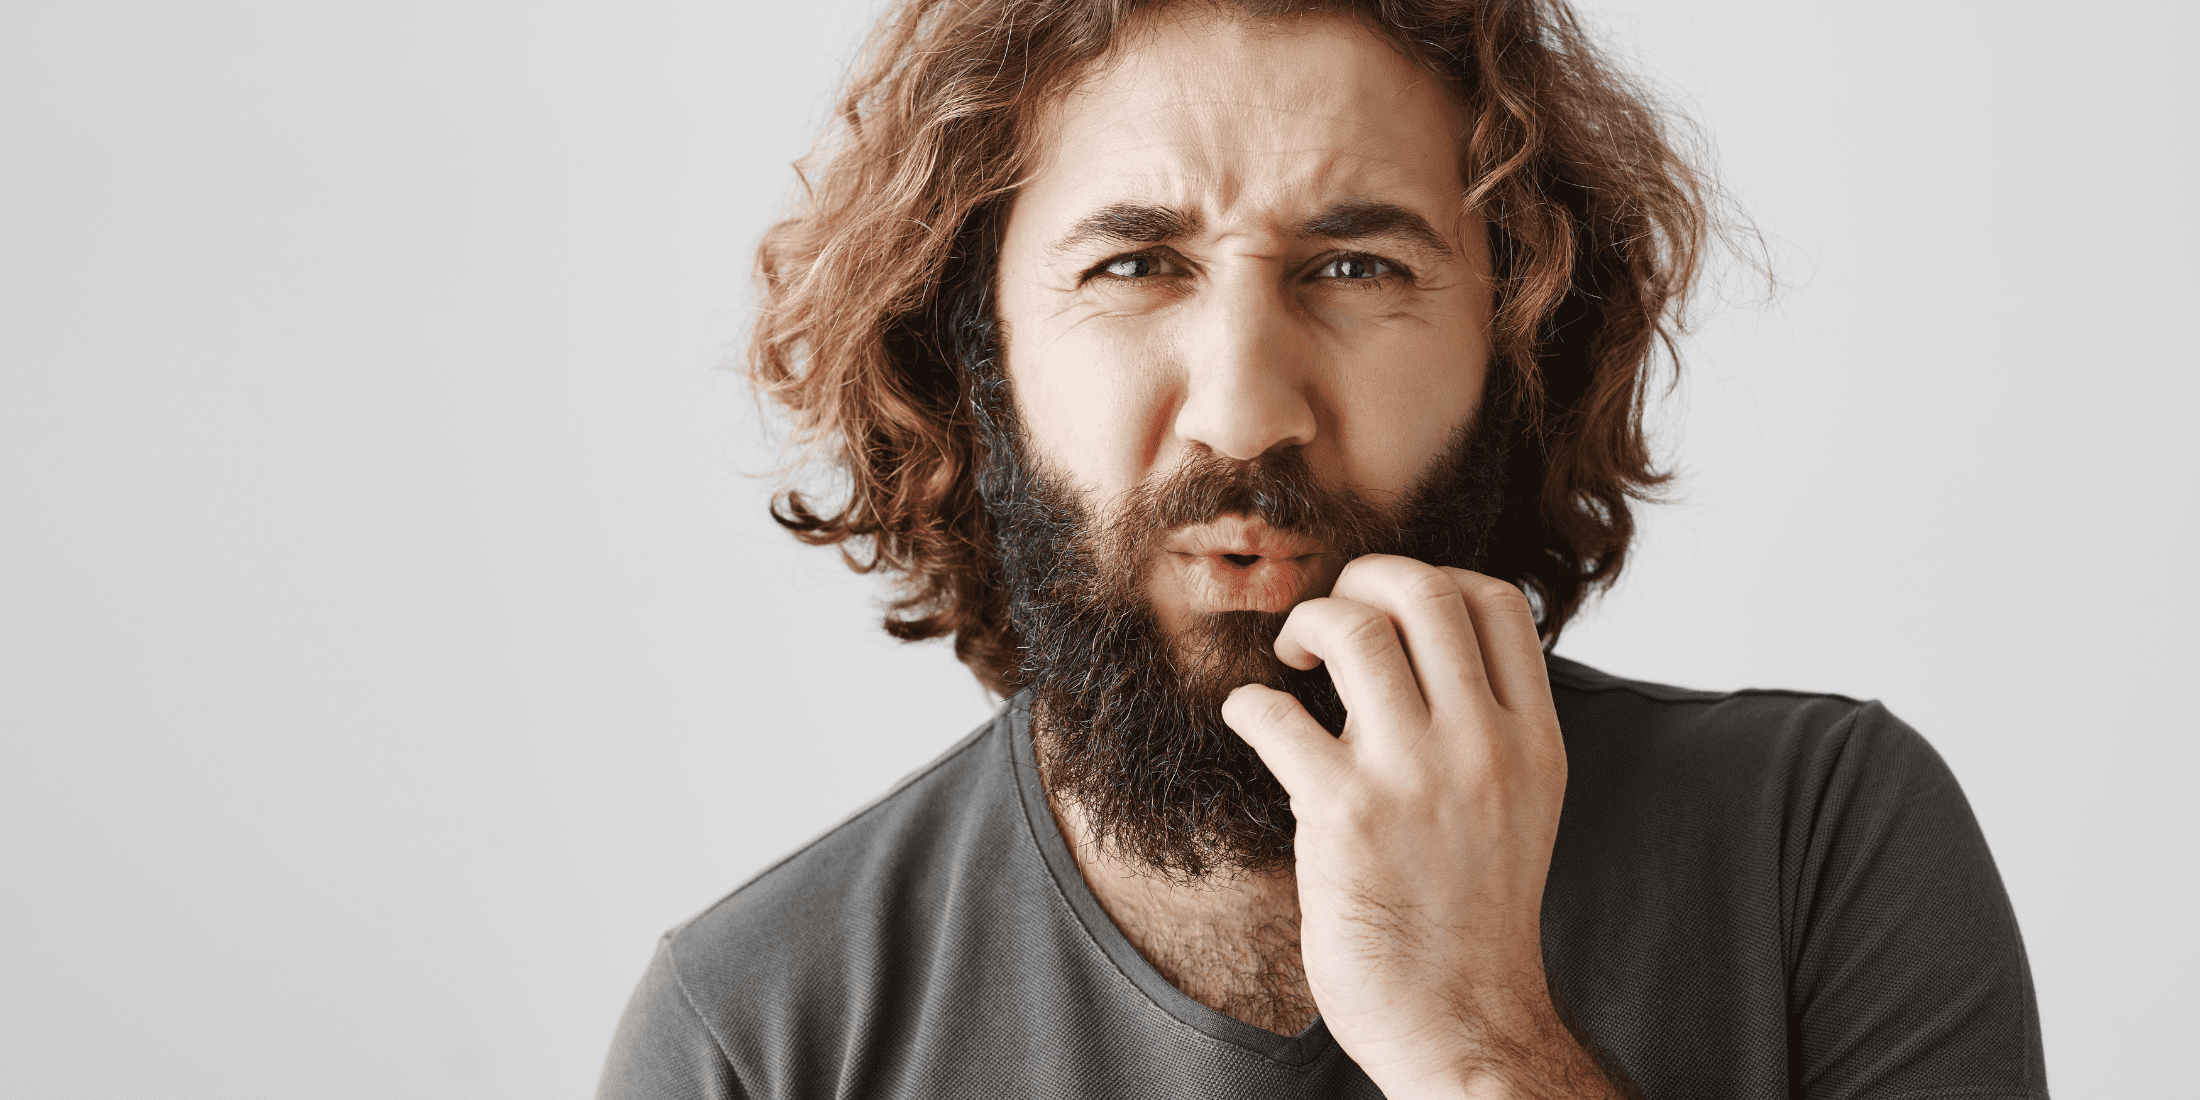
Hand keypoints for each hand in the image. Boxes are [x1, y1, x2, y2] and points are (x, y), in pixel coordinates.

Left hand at [1221, 556, 1615, 1098]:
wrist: (1460, 1019)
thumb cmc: (1471, 913)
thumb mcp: (1519, 804)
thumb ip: (1487, 725)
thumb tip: (1424, 646)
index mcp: (1533, 739)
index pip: (1495, 601)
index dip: (1432, 579)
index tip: (1392, 608)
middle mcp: (1483, 746)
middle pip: (1422, 592)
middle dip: (1362, 578)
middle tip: (1330, 619)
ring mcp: (1415, 777)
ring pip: (1353, 630)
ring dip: (1307, 625)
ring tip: (1293, 662)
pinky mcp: (1344, 814)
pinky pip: (1275, 713)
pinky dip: (1249, 705)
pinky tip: (1253, 724)